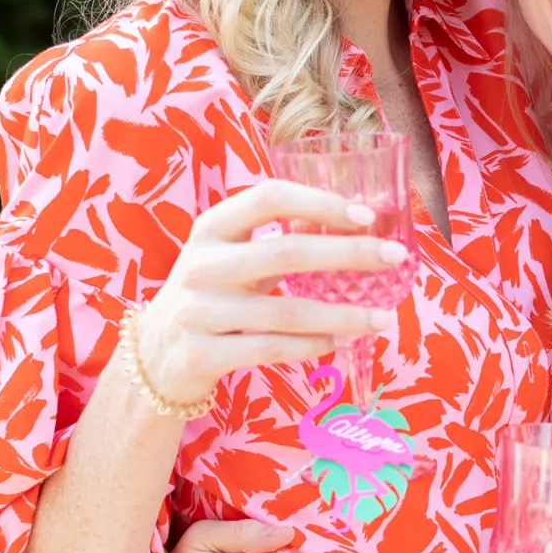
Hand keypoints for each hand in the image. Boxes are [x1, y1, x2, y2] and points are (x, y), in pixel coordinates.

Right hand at [134, 178, 406, 407]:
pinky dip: (313, 345)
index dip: (320, 202)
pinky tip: (342, 342)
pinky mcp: (201, 353)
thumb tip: (363, 224)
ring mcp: (197, 310)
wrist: (156, 355)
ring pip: (286, 311)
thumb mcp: (230, 257)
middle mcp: (201, 264)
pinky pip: (270, 349)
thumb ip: (281, 240)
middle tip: (395, 257)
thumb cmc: (212, 295)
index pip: (268, 197)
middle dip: (349, 253)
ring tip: (383, 318)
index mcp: (211, 228)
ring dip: (343, 314)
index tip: (367, 214)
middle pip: (285, 251)